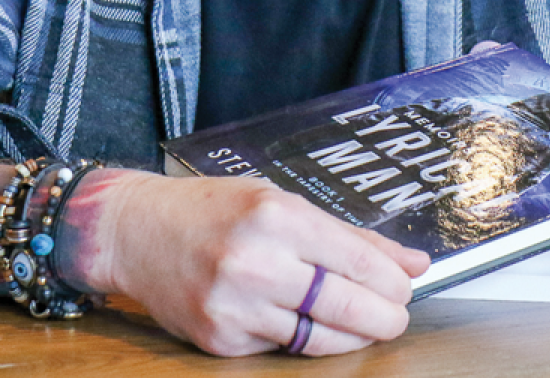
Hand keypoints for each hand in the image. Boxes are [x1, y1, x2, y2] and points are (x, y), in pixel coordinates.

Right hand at [66, 168, 428, 356]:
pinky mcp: (221, 339)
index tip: (406, 286)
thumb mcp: (280, 201)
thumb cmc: (212, 208)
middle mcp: (255, 261)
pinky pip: (281, 347)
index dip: (391, 280)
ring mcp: (235, 305)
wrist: (137, 231)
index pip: (356, 259)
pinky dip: (304, 339)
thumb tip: (412, 262)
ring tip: (365, 324)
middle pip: (344, 305)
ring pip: (318, 337)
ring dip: (352, 335)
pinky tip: (313, 324)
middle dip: (383, 316)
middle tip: (396, 315)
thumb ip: (349, 236)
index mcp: (275, 215)